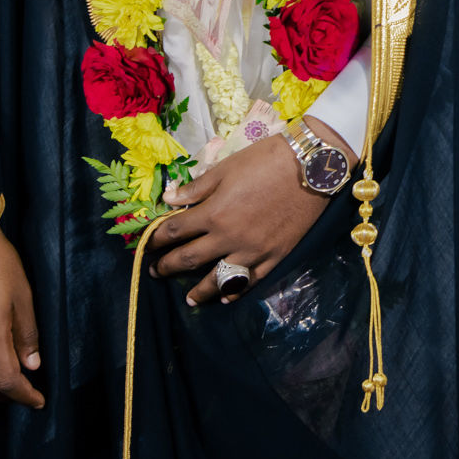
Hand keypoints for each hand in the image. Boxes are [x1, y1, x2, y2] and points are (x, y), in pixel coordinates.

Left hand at [147, 117, 353, 304]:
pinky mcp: (274, 256)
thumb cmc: (266, 159)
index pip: (176, 231)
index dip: (157, 240)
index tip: (146, 246)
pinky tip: (226, 296)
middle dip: (169, 266)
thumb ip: (197, 188)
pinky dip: (236, 291)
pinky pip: (251, 280)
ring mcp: (252, 250)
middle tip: (155, 272)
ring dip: (200, 290)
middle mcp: (228, 237)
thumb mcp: (227, 168)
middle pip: (190, 258)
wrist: (311, 166)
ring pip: (219, 278)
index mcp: (213, 213)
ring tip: (189, 299)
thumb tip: (169, 199)